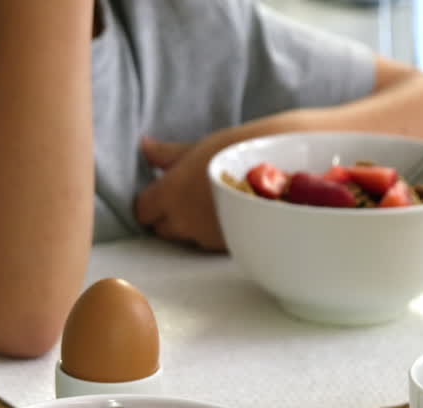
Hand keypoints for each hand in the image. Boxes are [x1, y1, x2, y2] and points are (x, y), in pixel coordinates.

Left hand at [133, 136, 227, 251]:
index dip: (149, 201)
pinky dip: (212, 231)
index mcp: (169, 195)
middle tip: (186, 196)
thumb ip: (167, 154)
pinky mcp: (226, 247)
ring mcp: (205, 238)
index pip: (142, 210)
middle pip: (161, 228)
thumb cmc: (237, 153)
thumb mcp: (198, 148)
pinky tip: (227, 213)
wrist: (280, 172)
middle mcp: (183, 222)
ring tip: (211, 203)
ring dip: (191, 225)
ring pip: (186, 238)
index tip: (161, 190)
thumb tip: (145, 146)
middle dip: (168, 215)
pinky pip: (209, 243)